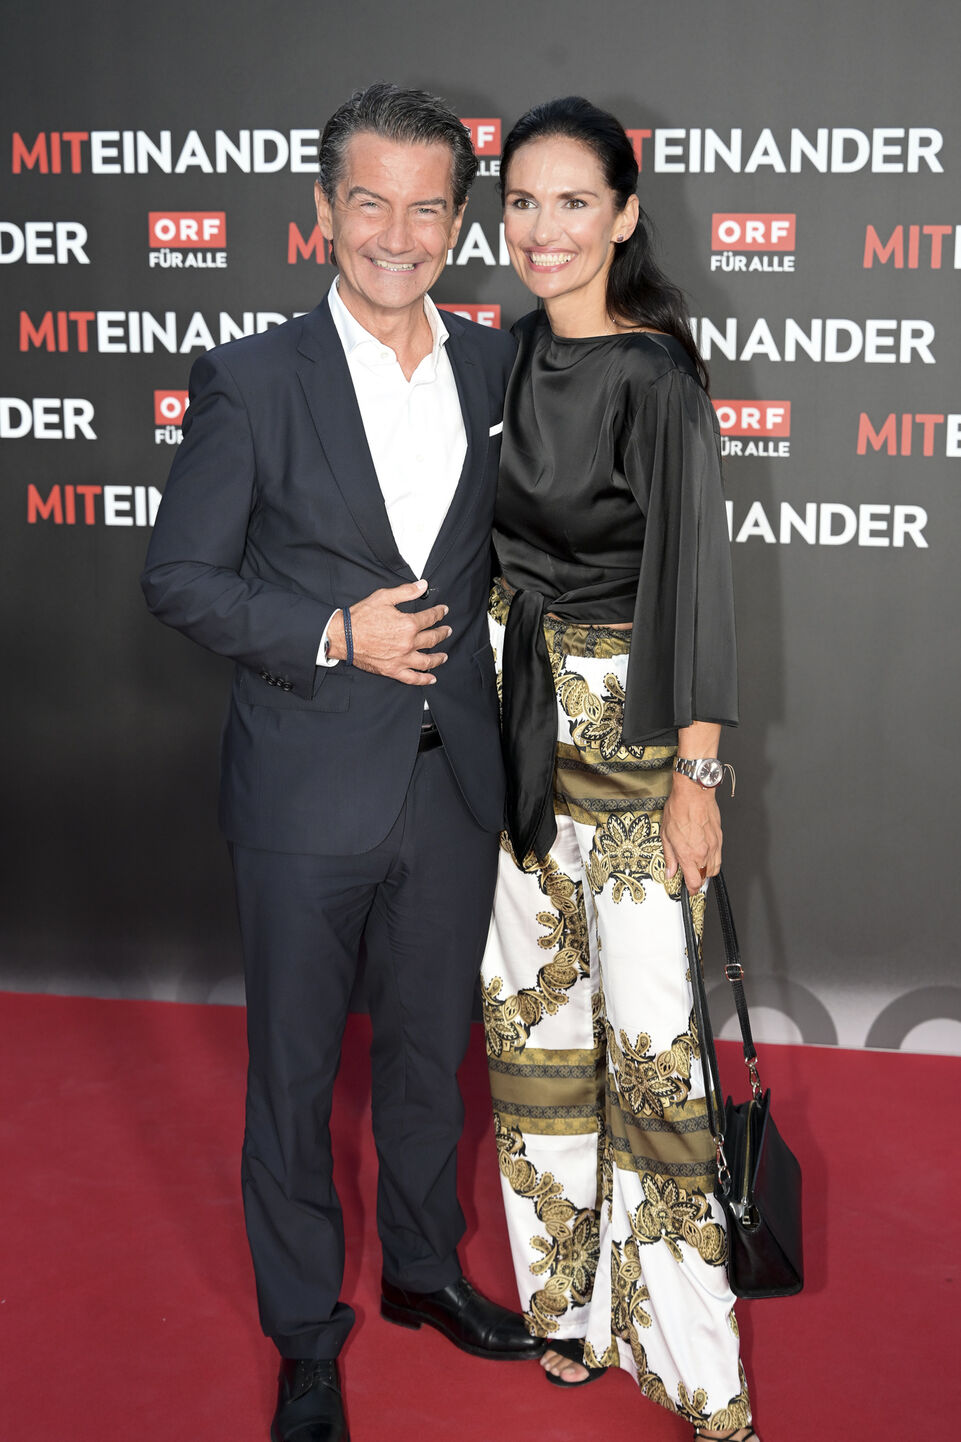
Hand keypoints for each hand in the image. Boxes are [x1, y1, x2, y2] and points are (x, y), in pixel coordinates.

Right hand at [327, 579, 450, 684]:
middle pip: (432, 639)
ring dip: (439, 658)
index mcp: (408, 624)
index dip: (439, 613)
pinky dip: (424, 679)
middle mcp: (408, 643)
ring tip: (444, 655)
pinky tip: (432, 678)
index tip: (443, 611)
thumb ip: (406, 592)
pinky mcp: (393, 670)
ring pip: (427, 660)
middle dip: (442, 633)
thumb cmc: (360, 617)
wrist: (343, 637)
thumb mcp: (383, 597)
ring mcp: (401, 659)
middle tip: (447, 631)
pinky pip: (412, 678)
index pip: (430, 618)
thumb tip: (423, 585)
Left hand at [660, 774, 722, 894]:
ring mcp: (714, 846)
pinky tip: (704, 853)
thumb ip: (670, 857)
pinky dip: (712, 859)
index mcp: (689, 855)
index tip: (689, 890)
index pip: (694, 883)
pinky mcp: (719, 838)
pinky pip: (719, 856)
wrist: (694, 794)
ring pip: (714, 868)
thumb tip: (670, 871)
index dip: (691, 890)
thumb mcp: (666, 835)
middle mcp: (704, 853)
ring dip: (706, 871)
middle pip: (705, 877)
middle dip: (698, 880)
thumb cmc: (679, 810)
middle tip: (690, 876)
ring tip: (697, 865)